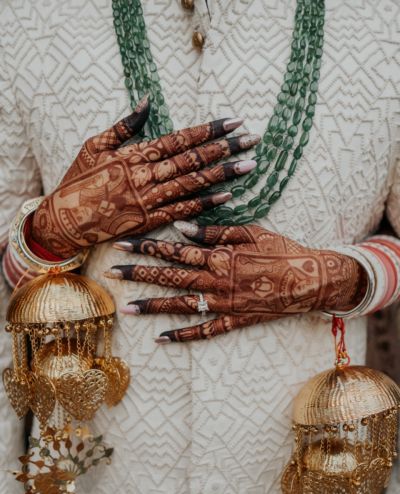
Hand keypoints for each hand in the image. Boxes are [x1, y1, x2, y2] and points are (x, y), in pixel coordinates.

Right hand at [32, 96, 258, 257]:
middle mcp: (145, 175)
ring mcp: (148, 200)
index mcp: (134, 154)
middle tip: (252, 140)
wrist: (65, 219)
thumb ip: (124, 125)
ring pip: (192, 184)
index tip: (233, 122)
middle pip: (192, 159)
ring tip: (248, 165)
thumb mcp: (94, 145)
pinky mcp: (149, 221)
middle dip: (225, 148)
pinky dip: (205, 204)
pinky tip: (227, 197)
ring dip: (222, 174)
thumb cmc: (78, 181)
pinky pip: (182, 211)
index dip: (208, 130)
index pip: (179, 139)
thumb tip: (147, 102)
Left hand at [104, 223, 365, 341]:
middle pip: (170, 277)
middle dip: (138, 274)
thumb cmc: (283, 250)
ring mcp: (223, 304)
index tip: (122, 244)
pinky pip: (204, 332)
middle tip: (112, 272)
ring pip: (180, 306)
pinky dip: (182, 336)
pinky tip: (161, 339)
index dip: (146, 246)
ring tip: (126, 307)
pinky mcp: (233, 321)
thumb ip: (214, 232)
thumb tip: (181, 228)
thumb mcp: (251, 232)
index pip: (174, 250)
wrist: (310, 280)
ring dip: (151, 306)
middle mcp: (216, 281)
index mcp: (219, 256)